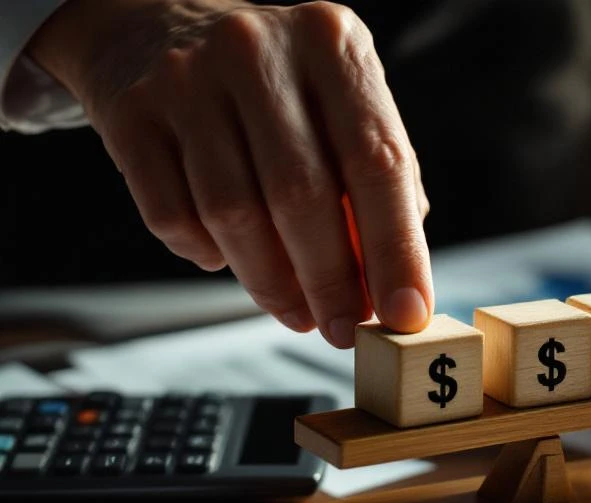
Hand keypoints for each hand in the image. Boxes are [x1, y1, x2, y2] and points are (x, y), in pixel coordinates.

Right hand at [29, 0, 432, 346]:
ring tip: (296, 311)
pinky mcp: (130, 113)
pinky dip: (207, 256)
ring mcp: (186, 78)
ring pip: (234, 215)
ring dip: (271, 283)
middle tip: (344, 328)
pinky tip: (228, 256)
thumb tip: (393, 285)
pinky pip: (173, 218)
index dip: (396, 250)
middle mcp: (257, 50)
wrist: (155, 23)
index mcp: (331, 44)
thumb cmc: (274, 84)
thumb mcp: (339, 103)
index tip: (405, 315)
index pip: (377, 162)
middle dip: (330, 282)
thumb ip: (375, 181)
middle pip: (302, 196)